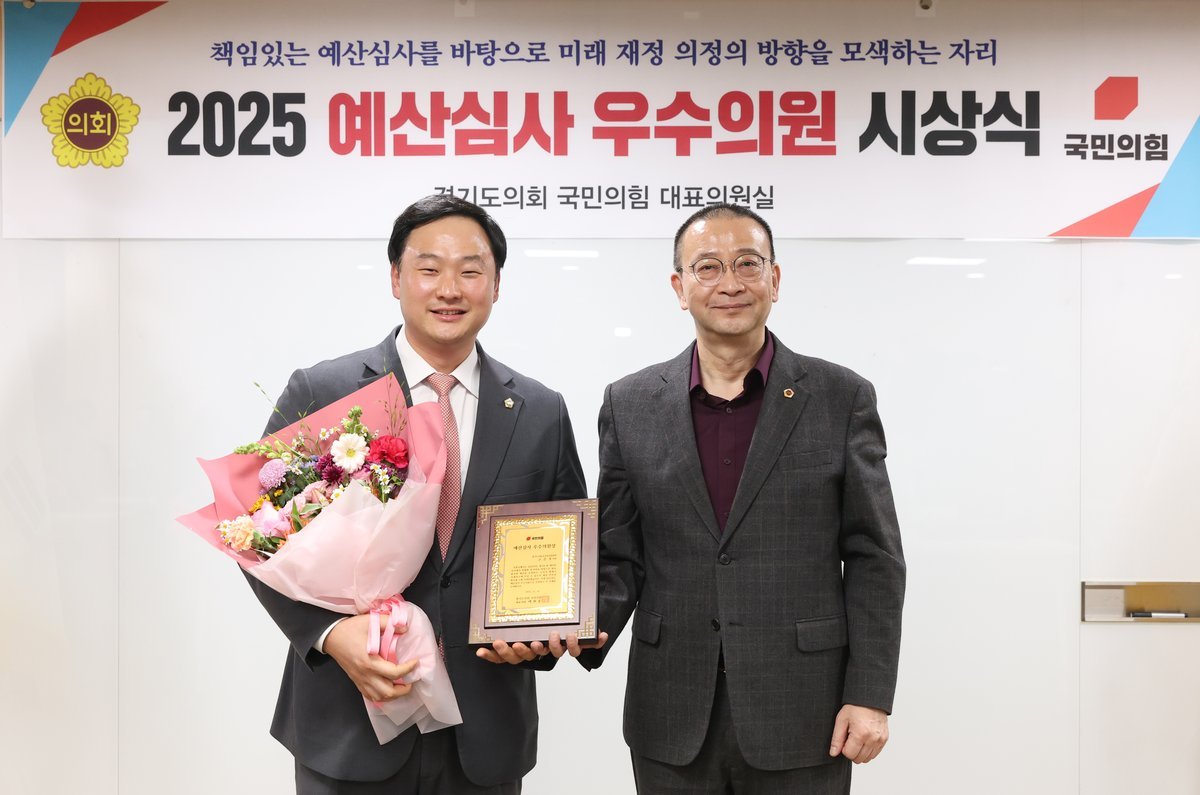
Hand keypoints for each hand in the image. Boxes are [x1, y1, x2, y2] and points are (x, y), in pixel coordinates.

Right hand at [324, 613, 418, 701]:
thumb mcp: (370, 621)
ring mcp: (360, 680)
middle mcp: (365, 674)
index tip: (416, 662)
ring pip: (379, 697)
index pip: (393, 673)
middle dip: (403, 689)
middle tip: (411, 680)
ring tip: (402, 685)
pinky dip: (382, 696)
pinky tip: (388, 689)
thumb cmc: (350, 629)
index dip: (408, 669)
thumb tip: (406, 628)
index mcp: (369, 661)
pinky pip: (370, 696)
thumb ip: (389, 622)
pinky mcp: (356, 681)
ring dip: (394, 695)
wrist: (331, 636)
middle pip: (387, 692)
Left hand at [475, 631, 609, 663]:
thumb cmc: (558, 628)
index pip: (562, 650)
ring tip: (503, 642)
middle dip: (531, 649)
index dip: (563, 646)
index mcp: (556, 645)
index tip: (563, 636)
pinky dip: (489, 656)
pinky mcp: (507, 654)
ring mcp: (522, 653)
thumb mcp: (574, 631)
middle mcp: (539, 651)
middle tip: (530, 642)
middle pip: (535, 654)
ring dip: (509, 651)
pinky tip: (480, 651)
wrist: (540, 625)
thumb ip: (590, 636)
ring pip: (516, 657)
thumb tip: (603, 635)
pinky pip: (498, 658)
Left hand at [829, 704, 888, 763]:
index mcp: (860, 734)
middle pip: (858, 759)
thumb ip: (837, 739)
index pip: (849, 754)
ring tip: (857, 739)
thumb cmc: (855, 707)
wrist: (871, 699)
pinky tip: (864, 740)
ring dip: (860, 753)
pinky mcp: (885, 739)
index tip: (844, 739)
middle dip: (852, 752)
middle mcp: (872, 739)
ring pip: (867, 759)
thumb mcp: (841, 720)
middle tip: (850, 739)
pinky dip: (868, 750)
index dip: (843, 748)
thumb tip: (833, 753)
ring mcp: (880, 740)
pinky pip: (875, 754)